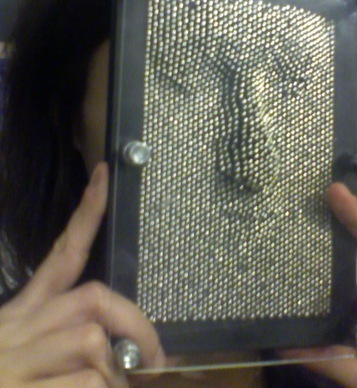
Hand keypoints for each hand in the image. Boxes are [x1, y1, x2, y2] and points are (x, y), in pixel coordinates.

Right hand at [0, 163, 163, 387]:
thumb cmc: (4, 381)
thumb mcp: (25, 362)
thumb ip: (67, 347)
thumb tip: (121, 351)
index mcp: (20, 315)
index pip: (62, 254)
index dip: (87, 214)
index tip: (105, 174)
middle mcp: (16, 330)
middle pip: (91, 297)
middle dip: (135, 322)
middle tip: (157, 356)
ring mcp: (13, 362)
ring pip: (90, 340)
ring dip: (115, 375)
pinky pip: (84, 382)